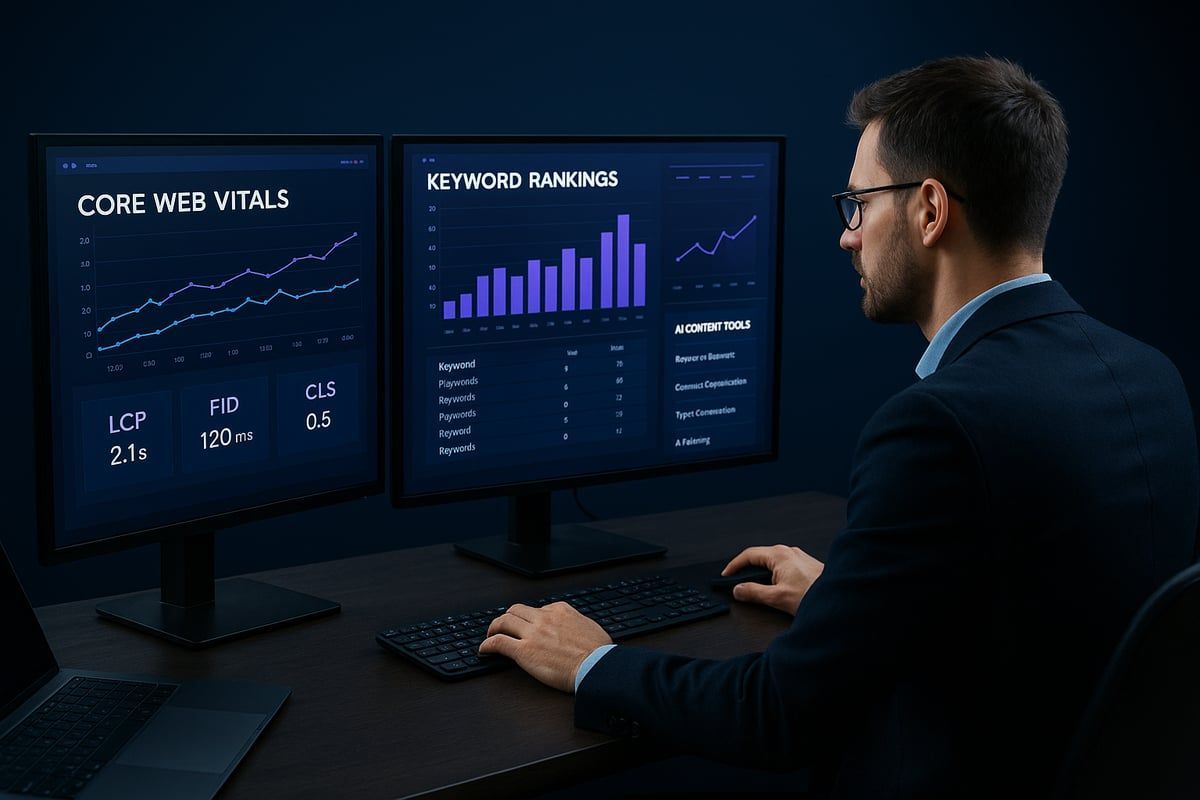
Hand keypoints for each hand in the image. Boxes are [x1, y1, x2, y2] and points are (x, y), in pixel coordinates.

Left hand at [479, 602, 612, 692]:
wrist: (596, 666)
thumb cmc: (598, 653)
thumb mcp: (590, 627)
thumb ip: (577, 623)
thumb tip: (574, 627)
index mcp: (560, 611)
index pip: (538, 608)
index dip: (530, 617)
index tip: (528, 625)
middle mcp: (544, 618)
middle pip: (516, 610)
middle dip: (507, 617)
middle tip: (503, 626)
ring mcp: (532, 634)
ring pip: (504, 621)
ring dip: (494, 627)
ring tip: (490, 634)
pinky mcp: (523, 652)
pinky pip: (498, 642)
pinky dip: (487, 644)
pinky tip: (484, 649)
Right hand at [722, 544, 824, 614]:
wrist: (840, 599)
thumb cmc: (813, 595)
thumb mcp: (777, 598)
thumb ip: (753, 592)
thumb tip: (738, 590)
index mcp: (779, 555)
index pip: (749, 555)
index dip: (734, 565)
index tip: (726, 576)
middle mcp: (789, 552)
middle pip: (760, 556)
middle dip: (746, 569)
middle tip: (737, 582)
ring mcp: (798, 557)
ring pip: (772, 562)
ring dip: (761, 573)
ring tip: (755, 588)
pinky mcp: (805, 565)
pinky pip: (783, 566)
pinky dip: (773, 575)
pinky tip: (775, 587)